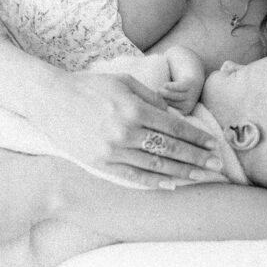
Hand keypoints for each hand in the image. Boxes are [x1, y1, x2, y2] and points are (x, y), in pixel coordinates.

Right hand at [34, 71, 223, 188]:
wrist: (49, 99)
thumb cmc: (90, 86)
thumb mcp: (124, 82)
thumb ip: (151, 98)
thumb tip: (174, 116)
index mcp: (134, 109)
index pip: (175, 127)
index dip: (197, 138)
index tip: (213, 145)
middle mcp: (126, 132)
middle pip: (171, 149)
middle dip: (197, 158)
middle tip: (217, 166)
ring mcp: (112, 150)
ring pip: (155, 166)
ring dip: (182, 173)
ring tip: (201, 178)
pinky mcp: (100, 163)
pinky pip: (133, 176)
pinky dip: (154, 181)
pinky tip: (171, 184)